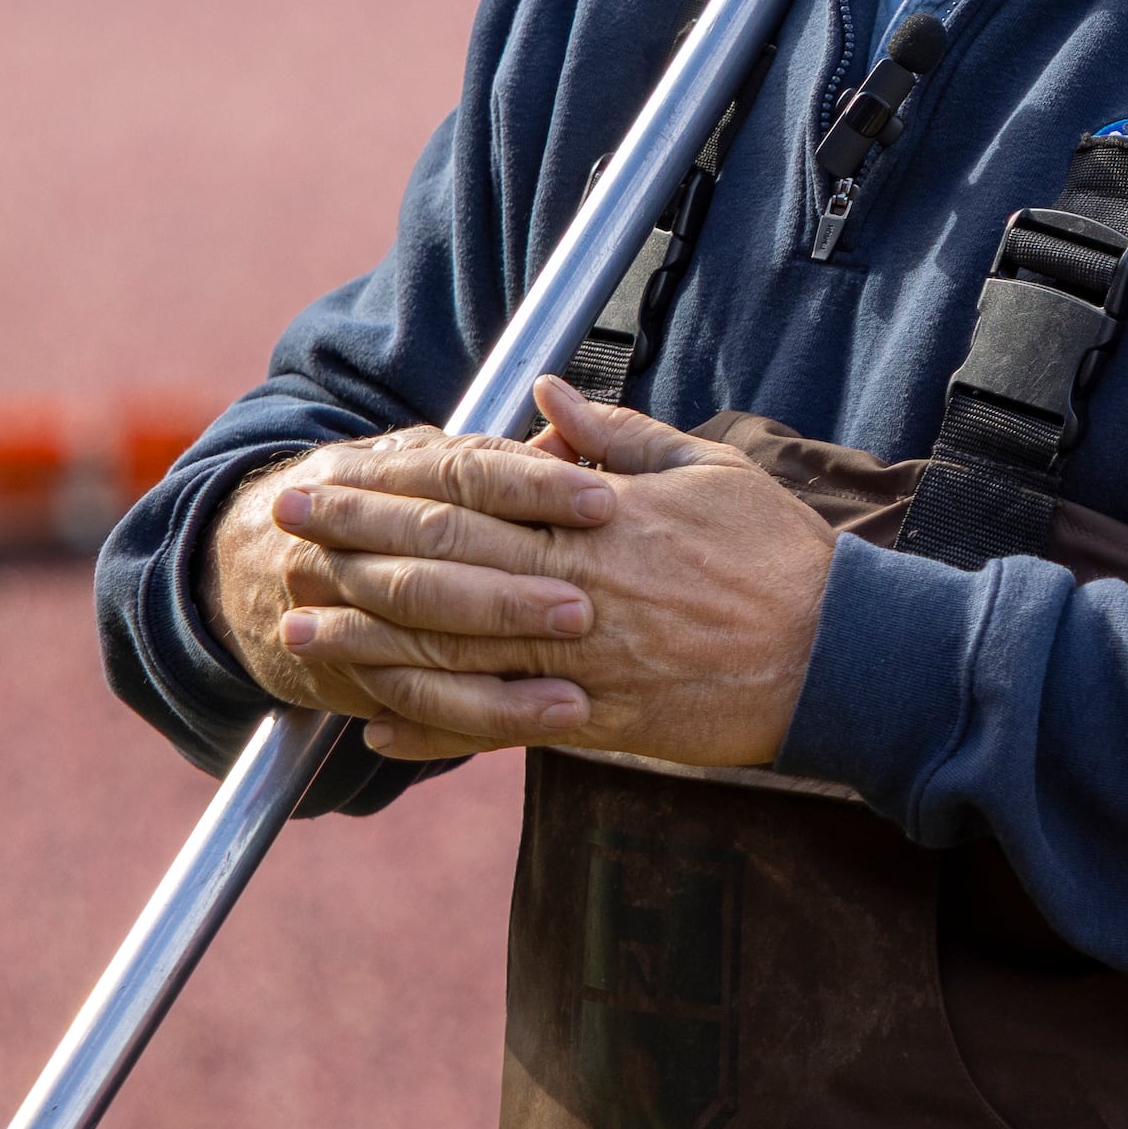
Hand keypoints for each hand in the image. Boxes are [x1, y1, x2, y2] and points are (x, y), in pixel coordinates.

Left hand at [211, 381, 840, 770]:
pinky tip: (376, 730)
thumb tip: (543, 397)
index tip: (329, 482)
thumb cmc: (779, 556)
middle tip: (285, 538)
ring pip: (456, 653)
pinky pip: (501, 727)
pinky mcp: (601, 723)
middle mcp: (580, 593)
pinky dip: (434, 732)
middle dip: (356, 552)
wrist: (842, 656)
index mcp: (600, 524)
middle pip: (444, 572)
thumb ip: (616, 436)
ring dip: (369, 644)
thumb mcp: (706, 471)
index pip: (471, 504)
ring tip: (299, 633)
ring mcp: (585, 664)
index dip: (389, 495)